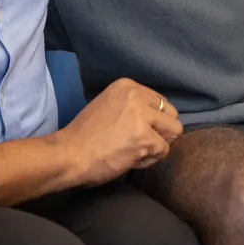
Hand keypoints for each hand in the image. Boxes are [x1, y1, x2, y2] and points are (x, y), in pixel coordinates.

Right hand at [54, 78, 181, 185]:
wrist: (69, 154)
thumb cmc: (86, 136)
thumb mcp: (109, 105)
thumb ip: (133, 106)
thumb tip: (158, 118)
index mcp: (127, 85)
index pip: (160, 102)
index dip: (151, 121)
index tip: (132, 130)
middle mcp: (136, 95)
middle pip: (171, 115)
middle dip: (159, 132)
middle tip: (138, 142)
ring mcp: (141, 115)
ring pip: (173, 132)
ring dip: (157, 145)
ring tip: (135, 150)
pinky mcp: (145, 137)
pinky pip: (163, 151)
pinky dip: (149, 159)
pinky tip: (130, 159)